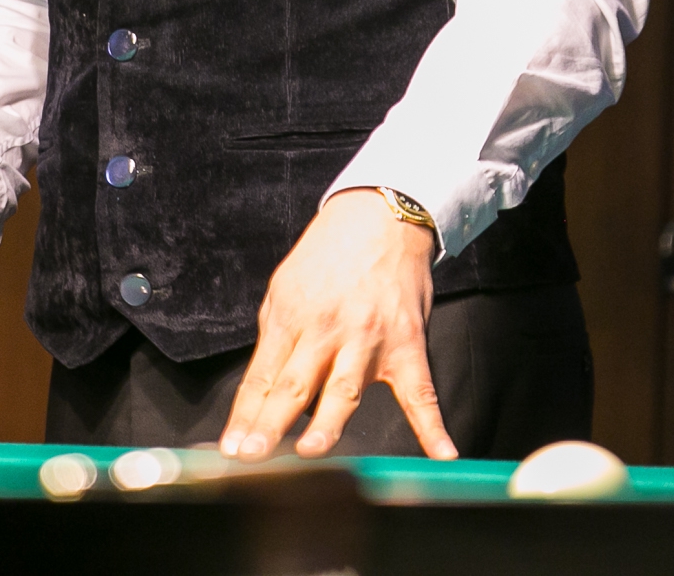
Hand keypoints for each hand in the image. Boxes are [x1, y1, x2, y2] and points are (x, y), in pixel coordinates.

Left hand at [219, 188, 457, 461]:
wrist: (381, 217)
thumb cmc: (328, 254)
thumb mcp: (285, 286)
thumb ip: (276, 337)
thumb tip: (264, 387)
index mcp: (291, 316)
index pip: (262, 376)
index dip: (245, 415)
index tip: (232, 449)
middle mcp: (326, 330)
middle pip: (294, 386)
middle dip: (270, 424)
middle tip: (252, 456)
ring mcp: (369, 340)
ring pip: (343, 391)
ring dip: (326, 425)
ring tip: (310, 453)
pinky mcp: (407, 345)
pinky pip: (420, 392)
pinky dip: (433, 426)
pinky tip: (442, 454)